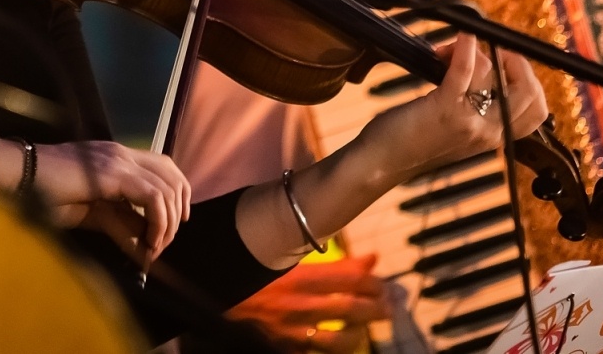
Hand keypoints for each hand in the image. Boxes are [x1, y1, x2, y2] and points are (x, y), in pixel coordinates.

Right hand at [35, 140, 191, 263]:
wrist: (19, 176)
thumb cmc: (43, 192)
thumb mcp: (89, 211)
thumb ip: (117, 222)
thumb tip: (143, 245)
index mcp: (116, 156)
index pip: (163, 166)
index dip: (177, 193)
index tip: (176, 222)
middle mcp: (122, 152)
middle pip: (171, 173)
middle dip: (177, 210)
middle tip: (165, 240)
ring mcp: (118, 160)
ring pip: (165, 188)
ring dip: (166, 223)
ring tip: (153, 247)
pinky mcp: (113, 173)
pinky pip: (152, 197)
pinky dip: (157, 222)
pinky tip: (148, 241)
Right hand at [227, 254, 387, 352]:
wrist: (215, 304)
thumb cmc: (253, 279)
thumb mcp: (287, 264)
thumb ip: (330, 264)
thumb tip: (370, 258)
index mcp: (297, 279)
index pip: (348, 280)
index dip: (372, 282)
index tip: (381, 283)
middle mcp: (297, 307)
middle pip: (351, 310)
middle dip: (376, 309)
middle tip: (387, 307)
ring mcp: (292, 334)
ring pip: (340, 341)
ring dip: (358, 335)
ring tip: (364, 329)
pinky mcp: (285, 351)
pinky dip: (332, 350)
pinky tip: (339, 344)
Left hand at [360, 33, 548, 181]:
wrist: (381, 162)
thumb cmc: (414, 139)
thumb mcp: (457, 128)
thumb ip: (475, 106)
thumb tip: (484, 63)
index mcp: (494, 137)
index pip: (537, 111)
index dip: (530, 79)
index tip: (509, 60)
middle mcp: (488, 133)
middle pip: (528, 93)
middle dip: (515, 61)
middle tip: (493, 47)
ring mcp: (468, 122)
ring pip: (492, 74)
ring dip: (473, 51)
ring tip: (447, 51)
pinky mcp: (444, 109)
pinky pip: (464, 72)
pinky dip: (465, 48)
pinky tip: (462, 37)